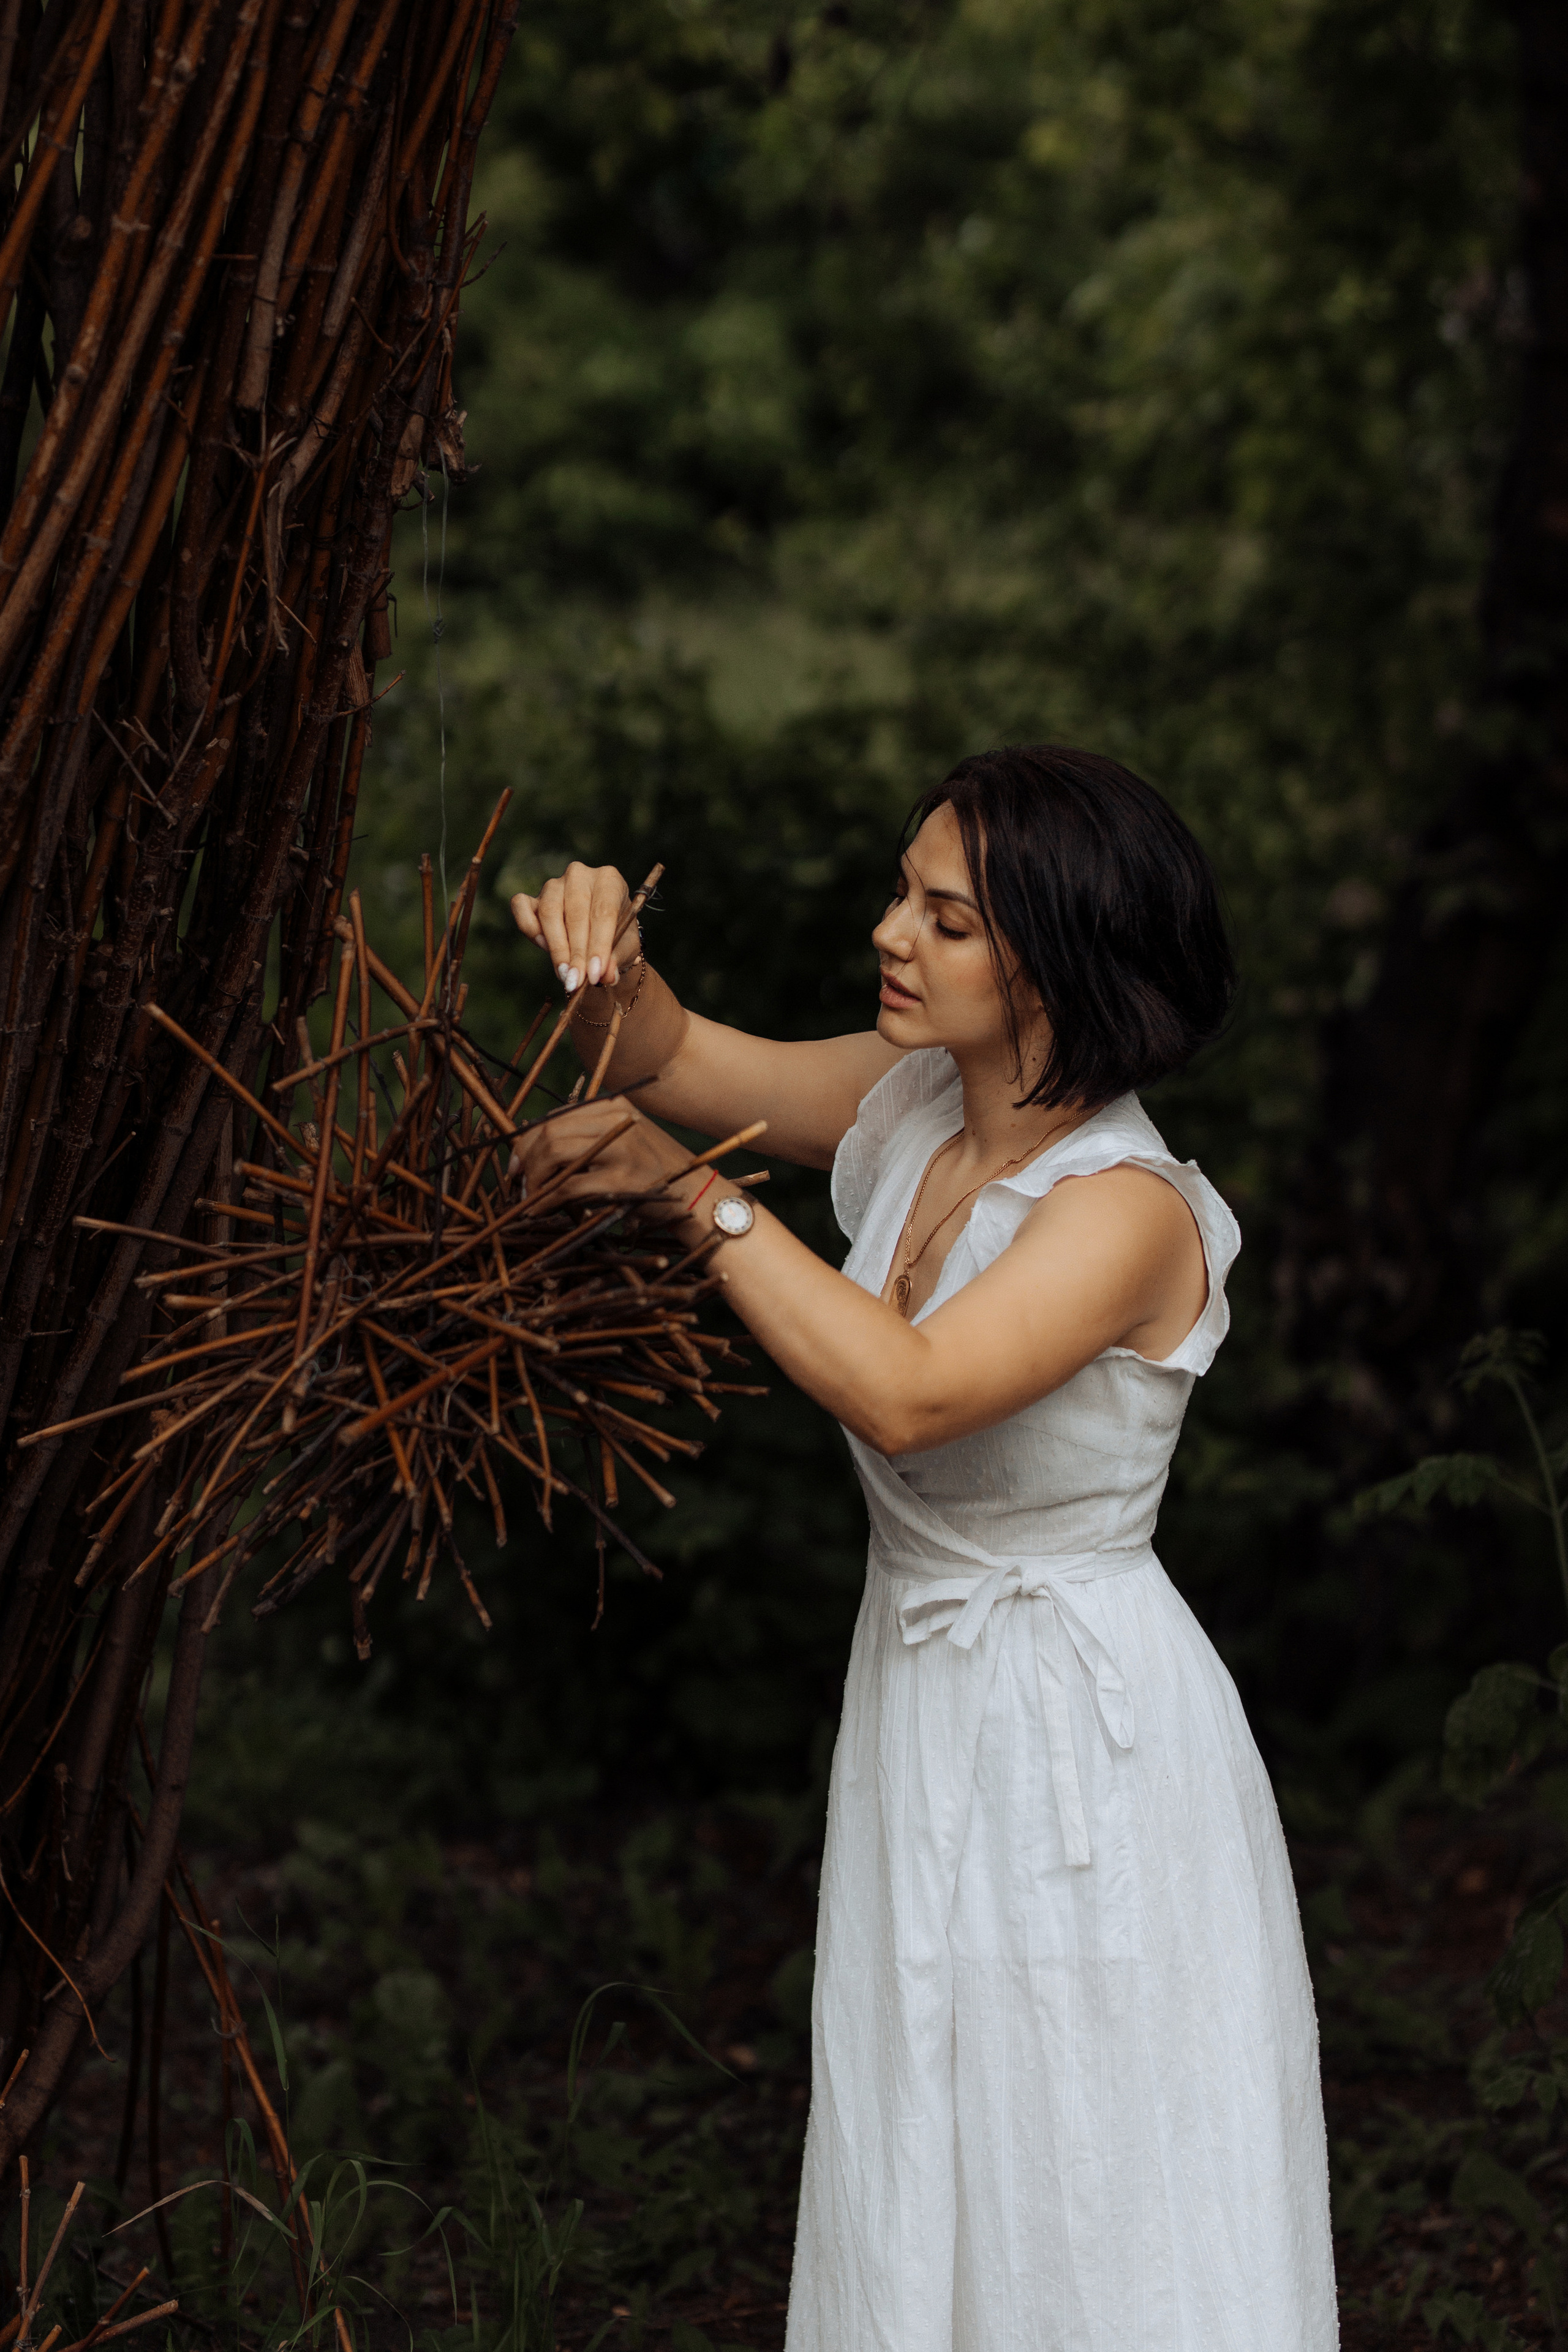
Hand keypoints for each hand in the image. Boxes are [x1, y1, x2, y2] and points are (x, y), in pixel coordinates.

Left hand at [507, 1097, 699, 1215]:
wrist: (698, 1195)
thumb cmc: (655, 1174)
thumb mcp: (625, 1141)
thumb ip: (589, 1138)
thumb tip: (533, 1150)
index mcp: (614, 1106)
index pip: (556, 1117)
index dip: (526, 1140)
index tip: (516, 1163)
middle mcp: (617, 1120)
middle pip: (549, 1132)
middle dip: (524, 1159)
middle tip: (517, 1183)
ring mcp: (621, 1148)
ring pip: (554, 1153)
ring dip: (533, 1178)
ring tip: (528, 1197)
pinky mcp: (622, 1179)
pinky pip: (567, 1186)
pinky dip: (545, 1200)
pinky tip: (539, 1210)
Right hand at [510, 860, 637, 992]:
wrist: (600, 934)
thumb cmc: (616, 937)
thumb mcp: (624, 948)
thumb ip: (617, 959)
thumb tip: (606, 975)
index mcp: (609, 880)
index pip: (603, 912)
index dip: (599, 945)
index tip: (595, 974)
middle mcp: (580, 876)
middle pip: (575, 913)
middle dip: (576, 953)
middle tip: (577, 982)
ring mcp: (554, 884)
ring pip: (549, 912)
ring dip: (556, 947)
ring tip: (565, 974)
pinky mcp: (533, 896)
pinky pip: (521, 906)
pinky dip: (530, 927)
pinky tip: (544, 947)